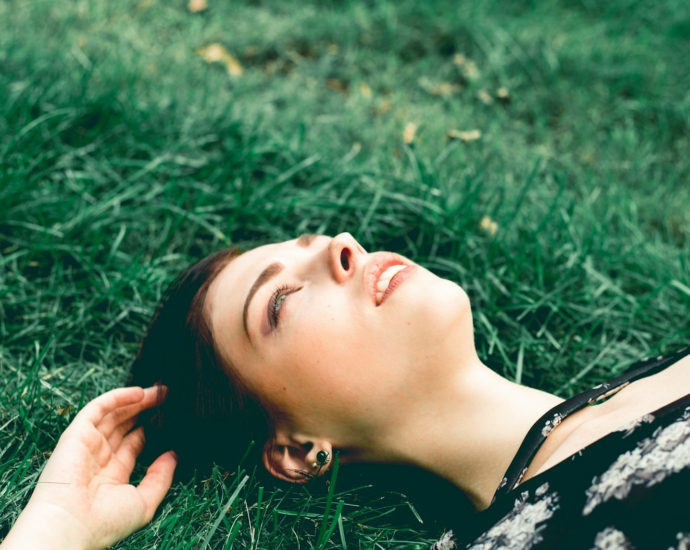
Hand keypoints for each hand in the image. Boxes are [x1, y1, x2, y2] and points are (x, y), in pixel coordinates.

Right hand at [1, 386, 176, 549]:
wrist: (70, 526)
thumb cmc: (105, 522)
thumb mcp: (144, 502)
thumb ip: (160, 478)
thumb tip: (173, 455)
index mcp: (113, 474)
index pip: (134, 444)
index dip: (151, 429)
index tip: (170, 418)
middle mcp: (100, 457)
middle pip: (125, 425)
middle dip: (146, 410)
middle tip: (168, 398)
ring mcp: (88, 444)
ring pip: (115, 414)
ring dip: (136, 400)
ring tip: (160, 391)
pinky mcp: (77, 434)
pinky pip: (98, 409)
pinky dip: (117, 398)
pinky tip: (139, 392)